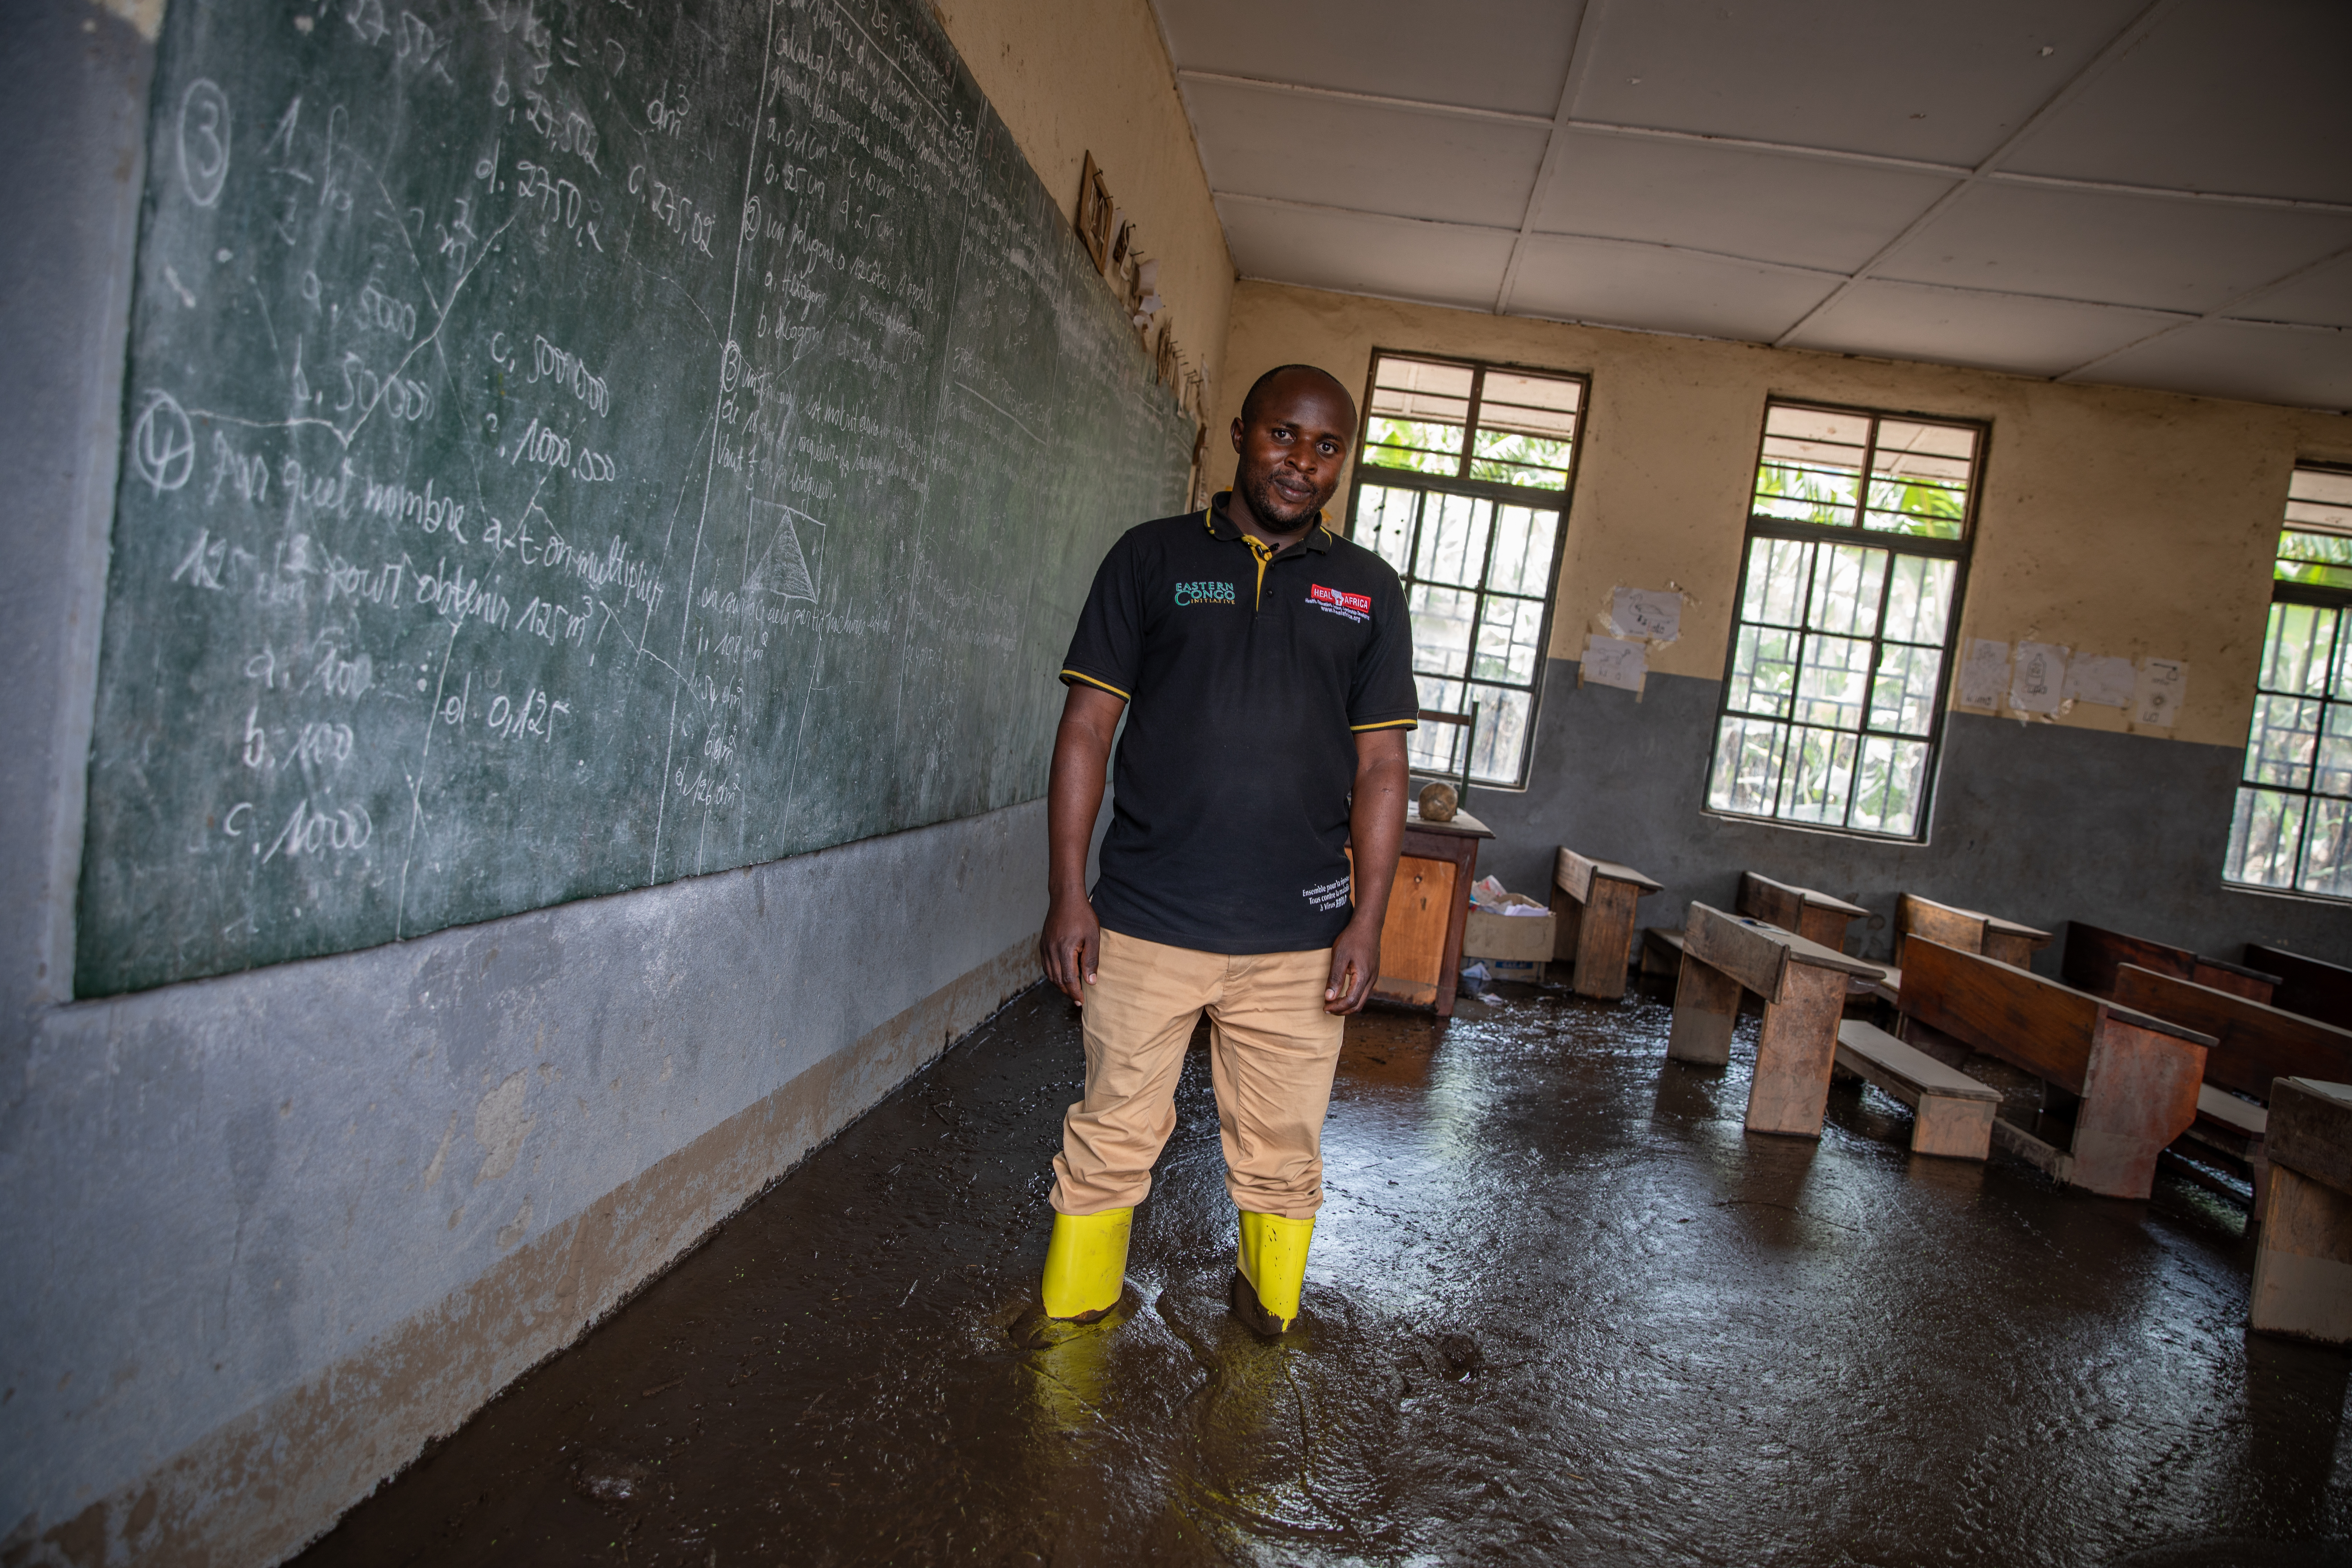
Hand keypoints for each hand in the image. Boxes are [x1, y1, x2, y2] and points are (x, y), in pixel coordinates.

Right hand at [1039, 890, 1101, 1004]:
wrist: (1065, 897)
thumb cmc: (1082, 915)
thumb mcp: (1093, 937)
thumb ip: (1091, 960)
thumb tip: (1090, 982)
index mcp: (1064, 950)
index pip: (1068, 979)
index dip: (1075, 993)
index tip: (1081, 1001)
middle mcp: (1051, 951)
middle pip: (1057, 980)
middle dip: (1067, 992)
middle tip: (1078, 999)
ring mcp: (1045, 947)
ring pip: (1049, 974)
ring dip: (1060, 985)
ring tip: (1071, 990)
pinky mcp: (1043, 944)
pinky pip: (1046, 965)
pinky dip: (1053, 974)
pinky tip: (1061, 976)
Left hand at [1324, 917, 1379, 1014]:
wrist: (1368, 925)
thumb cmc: (1352, 938)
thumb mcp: (1340, 956)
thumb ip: (1335, 978)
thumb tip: (1329, 997)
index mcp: (1364, 977)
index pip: (1351, 1001)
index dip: (1337, 1008)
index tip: (1324, 1007)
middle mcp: (1371, 980)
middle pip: (1358, 1005)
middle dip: (1342, 1010)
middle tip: (1327, 1008)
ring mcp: (1374, 977)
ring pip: (1362, 1000)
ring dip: (1347, 1005)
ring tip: (1332, 1002)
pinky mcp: (1373, 973)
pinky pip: (1364, 992)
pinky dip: (1353, 997)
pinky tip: (1342, 992)